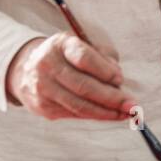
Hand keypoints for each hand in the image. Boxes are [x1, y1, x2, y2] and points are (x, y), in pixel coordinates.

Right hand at [5, 33, 133, 120]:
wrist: (27, 68)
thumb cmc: (66, 55)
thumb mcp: (83, 45)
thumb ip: (103, 58)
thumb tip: (117, 82)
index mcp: (60, 45)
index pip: (83, 57)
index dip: (104, 70)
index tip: (120, 79)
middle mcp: (47, 66)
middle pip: (83, 86)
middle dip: (112, 98)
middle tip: (132, 104)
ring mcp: (42, 88)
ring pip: (79, 105)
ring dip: (106, 112)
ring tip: (126, 113)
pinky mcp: (43, 107)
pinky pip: (74, 114)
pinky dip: (95, 116)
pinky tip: (111, 115)